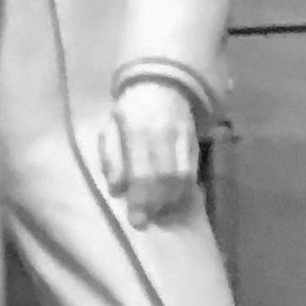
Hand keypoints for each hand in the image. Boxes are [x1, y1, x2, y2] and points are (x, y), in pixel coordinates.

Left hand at [98, 79, 200, 226]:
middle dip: (156, 204)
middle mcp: (165, 133)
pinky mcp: (196, 140)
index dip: (141, 199)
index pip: (142, 170)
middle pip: (166, 177)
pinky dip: (185, 189)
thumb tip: (117, 189)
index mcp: (138, 129)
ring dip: (172, 200)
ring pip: (183, 176)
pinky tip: (175, 200)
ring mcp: (184, 136)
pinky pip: (194, 169)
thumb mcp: (109, 128)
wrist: (163, 83)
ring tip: (160, 213)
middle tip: (146, 222)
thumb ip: (111, 158)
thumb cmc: (128, 111)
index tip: (137, 221)